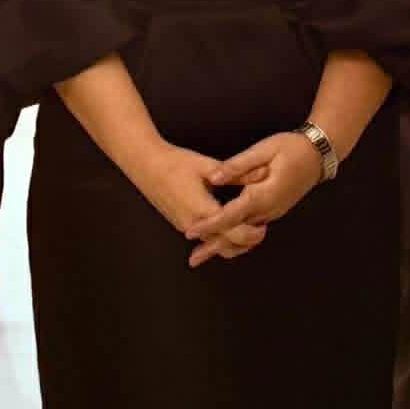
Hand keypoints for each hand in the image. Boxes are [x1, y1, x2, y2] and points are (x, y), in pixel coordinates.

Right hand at [130, 142, 267, 266]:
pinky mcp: (182, 224)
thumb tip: (262, 175)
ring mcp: (186, 227)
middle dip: (245, 242)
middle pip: (226, 246)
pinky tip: (230, 224)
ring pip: (214, 245)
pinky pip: (205, 238)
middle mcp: (194, 225)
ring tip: (248, 227)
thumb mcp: (208, 165)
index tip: (264, 225)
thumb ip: (237, 174)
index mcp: (203, 210)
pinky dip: (219, 236)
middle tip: (261, 229)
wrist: (145, 165)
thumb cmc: (175, 163)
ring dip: (232, 241)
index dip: (252, 233)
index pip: (234, 233)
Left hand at [184, 131, 323, 265]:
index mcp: (263, 195)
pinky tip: (223, 240)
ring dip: (224, 245)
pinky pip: (252, 229)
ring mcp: (273, 212)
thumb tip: (214, 177)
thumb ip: (237, 165)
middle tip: (192, 260)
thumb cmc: (291, 148)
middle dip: (214, 246)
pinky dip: (236, 237)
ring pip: (245, 235)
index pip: (231, 214)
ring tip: (202, 254)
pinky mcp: (274, 211)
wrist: (319, 155)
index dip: (210, 224)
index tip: (191, 232)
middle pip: (237, 232)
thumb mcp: (263, 150)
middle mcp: (268, 209)